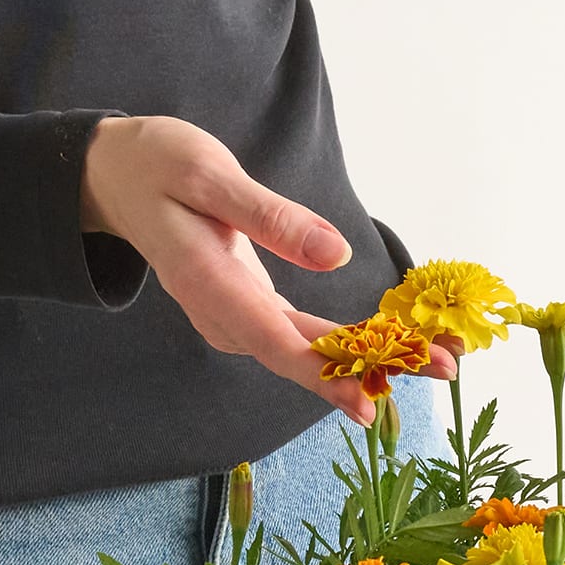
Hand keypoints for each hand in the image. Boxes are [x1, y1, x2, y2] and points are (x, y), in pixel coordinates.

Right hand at [79, 115, 454, 423]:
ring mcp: (240, 319)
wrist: (115, 177)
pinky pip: (308, 336)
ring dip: (378, 358)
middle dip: (379, 368)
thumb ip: (268, 217)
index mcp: (211, 285)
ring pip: (314, 351)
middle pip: (307, 357)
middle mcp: (226, 316)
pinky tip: (400, 346)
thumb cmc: (157, 165)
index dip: (327, 376)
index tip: (372, 399)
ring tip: (445, 358)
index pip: (277, 344)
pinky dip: (356, 342)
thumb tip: (333, 253)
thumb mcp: (208, 174)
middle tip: (450, 368)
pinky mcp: (254, 311)